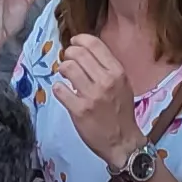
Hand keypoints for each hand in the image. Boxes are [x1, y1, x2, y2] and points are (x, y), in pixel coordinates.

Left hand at [50, 34, 147, 168]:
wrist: (122, 142)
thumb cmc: (121, 112)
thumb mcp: (122, 85)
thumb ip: (107, 68)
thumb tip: (85, 51)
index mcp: (117, 72)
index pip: (94, 45)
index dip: (80, 40)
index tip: (74, 43)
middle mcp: (105, 81)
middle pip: (78, 54)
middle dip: (68, 54)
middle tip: (67, 61)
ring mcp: (92, 96)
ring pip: (67, 68)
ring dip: (62, 69)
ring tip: (65, 76)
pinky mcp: (79, 110)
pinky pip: (60, 90)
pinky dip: (58, 89)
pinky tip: (63, 92)